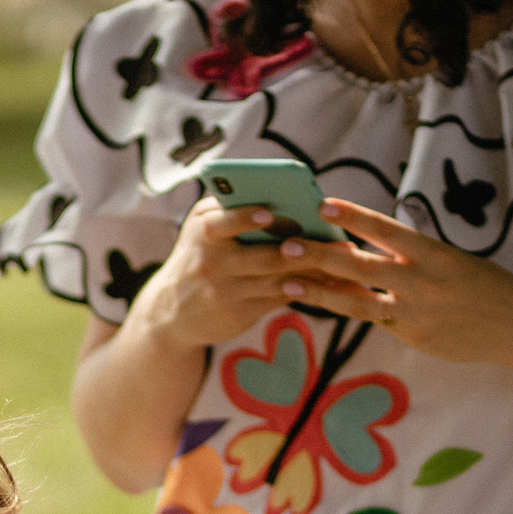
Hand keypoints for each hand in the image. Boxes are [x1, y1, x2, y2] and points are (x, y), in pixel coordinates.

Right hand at [128, 197, 357, 352]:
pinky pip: (278, 298)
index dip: (245, 218)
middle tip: (334, 241)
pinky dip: (305, 287)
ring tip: (342, 258)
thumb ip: (233, 210)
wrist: (170, 312)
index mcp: (202, 231)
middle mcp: (209, 263)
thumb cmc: (199, 255)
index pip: (221, 223)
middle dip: (300, 249)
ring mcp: (224, 292)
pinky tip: (328, 280)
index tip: (270, 213)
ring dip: (313, 270)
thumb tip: (287, 199)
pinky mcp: (238, 314)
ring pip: (277, 279)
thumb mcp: (203, 228)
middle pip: (262, 256)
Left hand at [278, 199, 512, 377]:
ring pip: (357, 301)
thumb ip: (409, 255)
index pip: (386, 229)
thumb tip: (362, 246)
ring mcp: (415, 313)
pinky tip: (318, 302)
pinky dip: (346, 310)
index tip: (323, 204)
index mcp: (433, 252)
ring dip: (320, 291)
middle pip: (361, 266)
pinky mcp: (413, 337)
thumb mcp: (449, 259)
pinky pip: (372, 321)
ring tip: (288, 282)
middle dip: (322, 255)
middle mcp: (421, 281)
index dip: (353, 217)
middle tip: (287, 245)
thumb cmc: (480, 284)